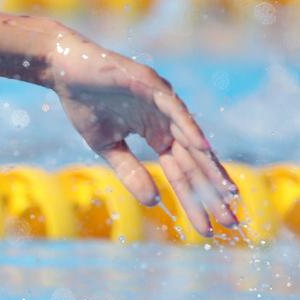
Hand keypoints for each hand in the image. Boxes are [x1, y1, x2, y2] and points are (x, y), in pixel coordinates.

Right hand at [46, 30, 237, 236]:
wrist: (65, 70)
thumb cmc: (84, 104)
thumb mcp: (106, 147)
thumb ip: (130, 172)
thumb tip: (154, 202)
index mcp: (157, 135)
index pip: (182, 175)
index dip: (196, 201)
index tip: (209, 229)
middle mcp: (167, 121)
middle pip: (195, 163)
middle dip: (213, 193)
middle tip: (233, 221)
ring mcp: (163, 102)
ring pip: (192, 140)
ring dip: (211, 167)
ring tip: (228, 193)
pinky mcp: (152, 85)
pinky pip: (174, 111)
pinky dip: (189, 128)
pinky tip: (203, 149)